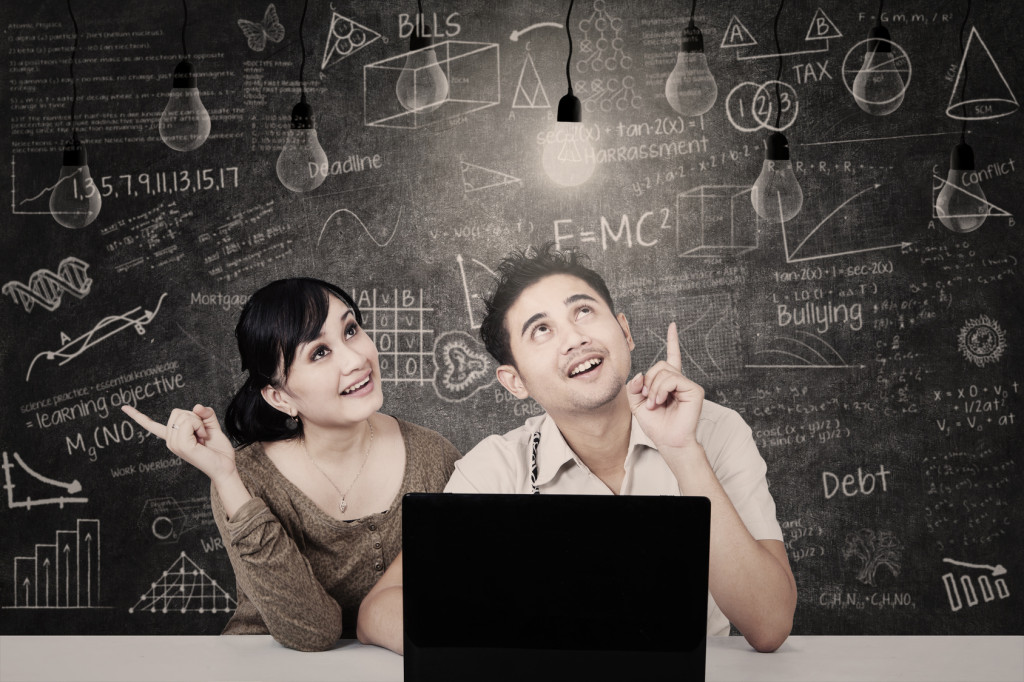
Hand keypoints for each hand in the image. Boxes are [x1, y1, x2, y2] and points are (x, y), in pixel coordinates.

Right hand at [122, 404, 237, 482]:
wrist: (225, 466)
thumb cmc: (217, 449)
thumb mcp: (211, 426)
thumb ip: (204, 413)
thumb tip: (196, 406)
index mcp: (173, 437)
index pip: (151, 425)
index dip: (137, 416)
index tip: (123, 407)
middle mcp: (170, 441)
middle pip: (177, 412)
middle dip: (195, 417)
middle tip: (203, 433)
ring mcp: (174, 444)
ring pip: (184, 415)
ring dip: (199, 422)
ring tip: (203, 437)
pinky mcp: (182, 445)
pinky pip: (188, 422)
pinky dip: (200, 426)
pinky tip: (202, 438)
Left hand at [626, 322, 704, 451]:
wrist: (667, 440)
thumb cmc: (655, 424)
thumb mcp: (636, 403)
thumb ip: (634, 386)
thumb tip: (641, 374)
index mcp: (668, 382)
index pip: (672, 357)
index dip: (672, 341)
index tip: (672, 325)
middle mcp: (680, 381)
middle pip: (660, 365)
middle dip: (648, 382)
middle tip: (648, 400)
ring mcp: (688, 385)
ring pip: (664, 372)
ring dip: (654, 388)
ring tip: (654, 403)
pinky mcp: (694, 390)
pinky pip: (672, 379)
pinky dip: (661, 390)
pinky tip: (661, 401)